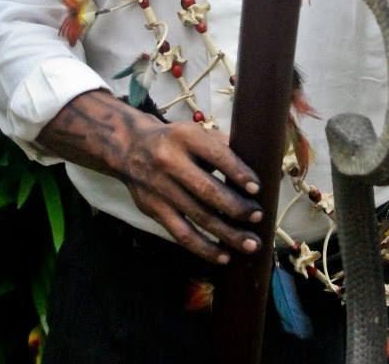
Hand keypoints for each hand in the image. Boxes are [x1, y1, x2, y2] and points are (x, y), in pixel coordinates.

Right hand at [123, 118, 262, 263]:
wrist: (131, 148)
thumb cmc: (175, 141)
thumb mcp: (195, 133)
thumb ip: (222, 145)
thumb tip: (257, 162)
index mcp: (185, 137)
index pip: (216, 155)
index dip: (238, 172)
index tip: (258, 188)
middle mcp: (170, 161)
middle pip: (207, 190)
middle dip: (236, 207)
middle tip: (258, 217)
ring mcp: (160, 188)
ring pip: (198, 216)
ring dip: (227, 234)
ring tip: (250, 244)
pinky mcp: (154, 210)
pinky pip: (181, 234)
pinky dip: (204, 248)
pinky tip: (223, 256)